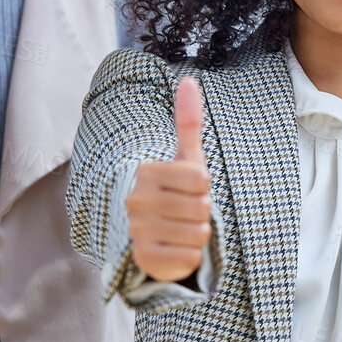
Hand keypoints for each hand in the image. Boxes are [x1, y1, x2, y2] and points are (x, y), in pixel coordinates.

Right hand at [125, 76, 212, 281]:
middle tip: (186, 212)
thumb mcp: (187, 158)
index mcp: (146, 173)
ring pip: (198, 233)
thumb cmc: (179, 193)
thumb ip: (189, 121)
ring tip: (182, 229)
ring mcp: (137, 232)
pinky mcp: (144, 260)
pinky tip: (176, 248)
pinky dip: (191, 256)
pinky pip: (189, 257)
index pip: (201, 179)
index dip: (205, 187)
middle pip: (201, 207)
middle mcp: (136, 201)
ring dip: (198, 234)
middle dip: (203, 212)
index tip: (191, 189)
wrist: (159, 236)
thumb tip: (189, 81)